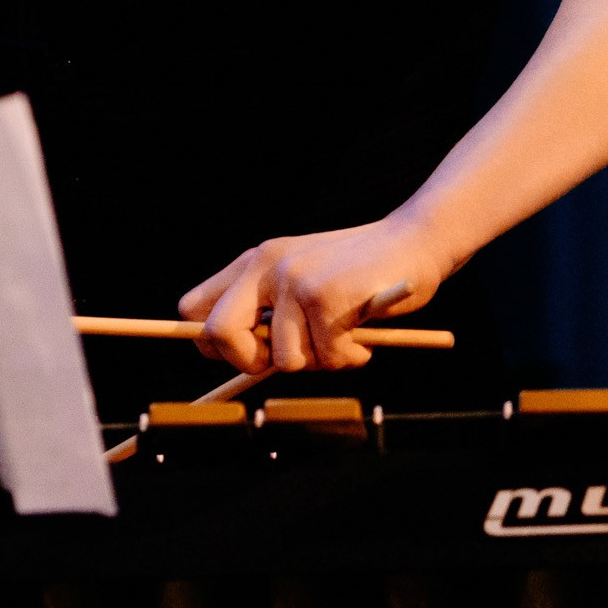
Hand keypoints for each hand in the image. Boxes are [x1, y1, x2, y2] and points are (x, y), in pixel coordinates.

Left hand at [178, 214, 457, 374]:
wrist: (415, 240)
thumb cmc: (360, 273)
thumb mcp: (304, 284)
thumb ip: (272, 315)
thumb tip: (247, 367)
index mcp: (254, 263)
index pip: (192, 308)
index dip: (210, 343)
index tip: (245, 355)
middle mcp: (266, 267)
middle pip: (217, 334)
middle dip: (248, 363)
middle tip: (287, 361)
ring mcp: (294, 280)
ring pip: (284, 359)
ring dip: (320, 362)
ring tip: (344, 339)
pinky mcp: (325, 296)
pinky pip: (328, 357)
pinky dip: (350, 358)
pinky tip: (363, 336)